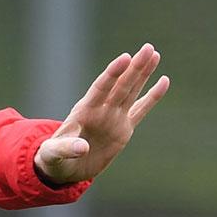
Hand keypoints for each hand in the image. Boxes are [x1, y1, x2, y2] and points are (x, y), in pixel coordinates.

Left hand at [35, 43, 169, 186]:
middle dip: (134, 67)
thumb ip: (66, 149)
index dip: (113, 73)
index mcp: (83, 111)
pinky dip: (152, 97)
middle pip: (121, 85)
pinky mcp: (123, 129)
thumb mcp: (53, 154)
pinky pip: (141, 110)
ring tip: (154, 54)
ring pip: (132, 91)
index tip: (125, 58)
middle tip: (148, 48)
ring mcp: (113, 118)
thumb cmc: (53, 158)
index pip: (101, 88)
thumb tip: (83, 148)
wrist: (64, 168)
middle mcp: (101, 110)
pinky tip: (164, 81)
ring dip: (143, 74)